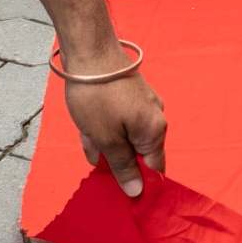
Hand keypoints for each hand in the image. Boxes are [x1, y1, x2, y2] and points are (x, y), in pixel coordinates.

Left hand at [65, 72, 167, 196]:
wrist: (90, 50)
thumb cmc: (97, 98)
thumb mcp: (107, 138)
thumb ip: (122, 166)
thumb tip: (137, 192)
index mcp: (155, 131)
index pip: (154, 168)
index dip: (137, 180)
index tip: (117, 187)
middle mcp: (156, 116)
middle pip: (138, 151)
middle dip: (114, 156)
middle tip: (93, 154)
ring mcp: (144, 102)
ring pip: (125, 134)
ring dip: (106, 140)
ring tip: (86, 135)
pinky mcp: (130, 92)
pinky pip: (121, 119)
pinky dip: (105, 125)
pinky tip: (87, 125)